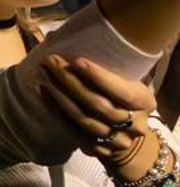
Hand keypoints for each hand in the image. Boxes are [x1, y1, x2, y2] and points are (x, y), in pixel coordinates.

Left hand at [40, 55, 155, 175]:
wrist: (128, 135)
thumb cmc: (122, 97)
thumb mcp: (128, 82)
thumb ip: (112, 68)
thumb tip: (75, 37)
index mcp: (144, 102)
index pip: (123, 91)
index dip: (100, 77)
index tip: (77, 60)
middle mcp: (134, 123)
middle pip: (99, 104)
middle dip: (71, 82)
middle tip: (50, 61)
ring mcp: (116, 140)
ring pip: (84, 119)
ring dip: (60, 96)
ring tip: (43, 76)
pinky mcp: (98, 149)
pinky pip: (73, 131)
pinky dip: (56, 111)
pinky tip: (42, 94)